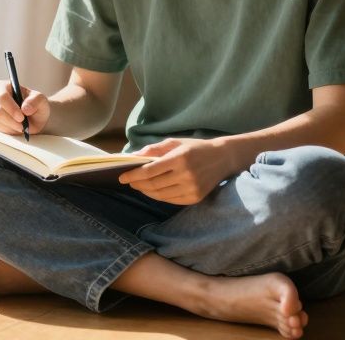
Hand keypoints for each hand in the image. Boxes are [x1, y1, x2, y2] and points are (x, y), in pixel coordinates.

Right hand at [0, 79, 49, 135]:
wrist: (34, 118)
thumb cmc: (36, 106)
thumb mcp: (41, 100)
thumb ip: (35, 101)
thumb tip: (25, 108)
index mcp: (4, 86)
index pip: (2, 96)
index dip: (10, 107)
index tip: (21, 116)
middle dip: (10, 119)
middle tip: (22, 124)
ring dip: (11, 126)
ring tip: (22, 126)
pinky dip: (9, 130)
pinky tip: (17, 127)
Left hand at [118, 137, 232, 204]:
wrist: (222, 158)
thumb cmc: (195, 147)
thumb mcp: (174, 142)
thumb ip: (153, 150)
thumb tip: (132, 157)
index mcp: (179, 158)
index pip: (150, 171)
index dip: (133, 175)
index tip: (122, 177)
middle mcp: (186, 175)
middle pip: (153, 185)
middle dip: (138, 184)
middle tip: (129, 181)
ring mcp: (192, 188)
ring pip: (161, 195)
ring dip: (146, 192)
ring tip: (139, 186)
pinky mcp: (196, 198)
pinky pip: (171, 200)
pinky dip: (159, 197)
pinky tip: (153, 191)